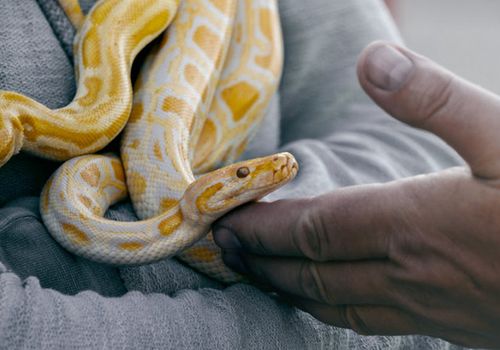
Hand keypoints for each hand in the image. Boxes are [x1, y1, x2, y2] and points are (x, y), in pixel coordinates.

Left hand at [213, 42, 499, 347]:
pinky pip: (372, 321)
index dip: (265, 227)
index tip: (228, 220)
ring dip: (291, 289)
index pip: (312, 230)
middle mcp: (409, 273)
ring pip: (337, 303)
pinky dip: (335, 309)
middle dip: (263, 261)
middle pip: (312, 271)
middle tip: (225, 252)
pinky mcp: (454, 326)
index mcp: (414, 224)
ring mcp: (431, 307)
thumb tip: (372, 61)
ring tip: (260, 277)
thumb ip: (437, 101)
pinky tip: (330, 300)